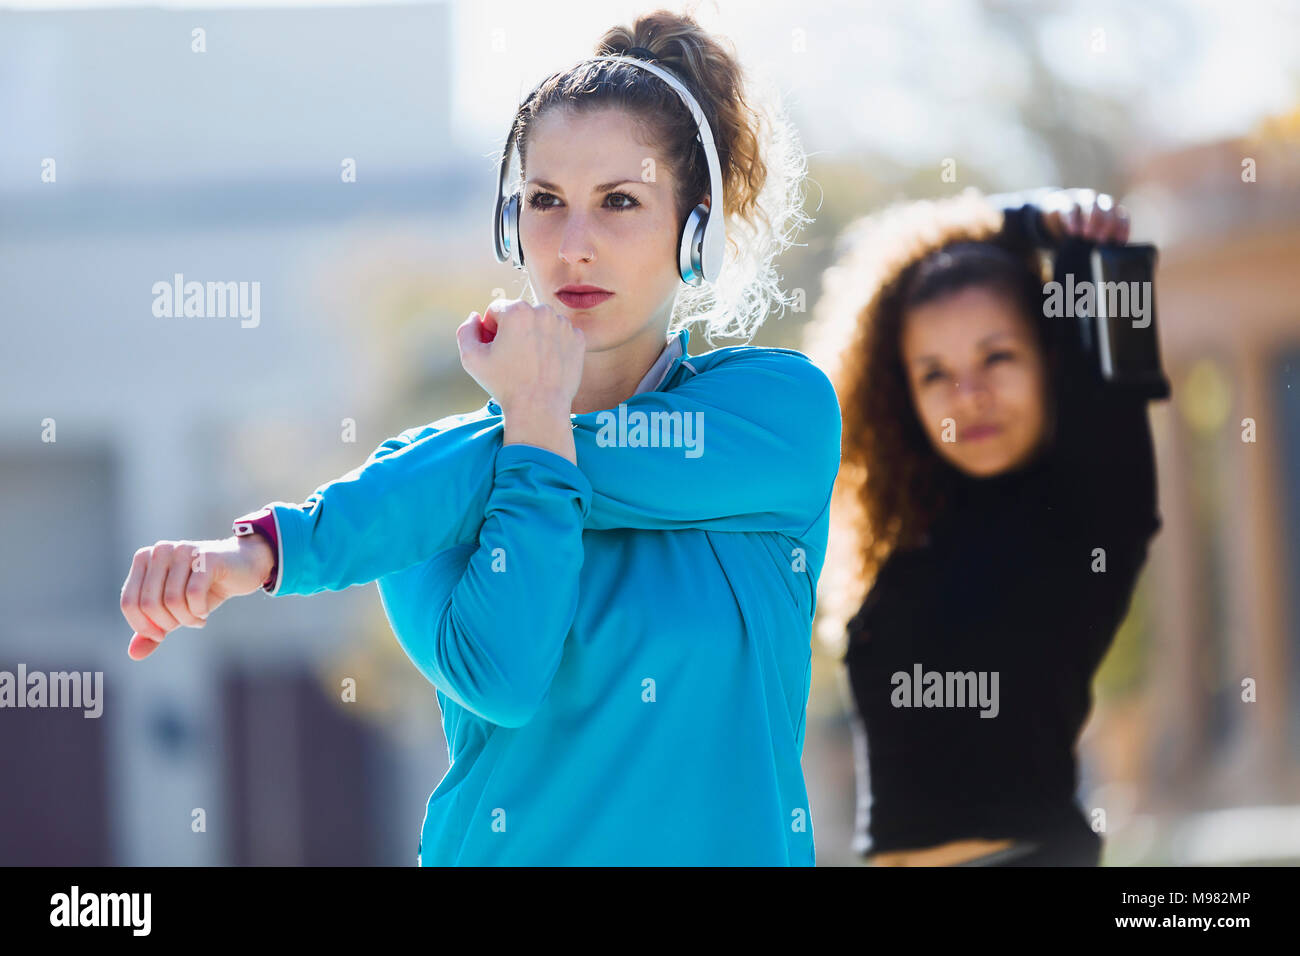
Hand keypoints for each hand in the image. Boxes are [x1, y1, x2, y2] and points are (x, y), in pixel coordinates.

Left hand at [120, 535, 271, 660]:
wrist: (245, 565)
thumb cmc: (205, 587)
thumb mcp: (176, 610)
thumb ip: (154, 628)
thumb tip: (133, 655)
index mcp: (144, 558)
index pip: (129, 602)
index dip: (143, 626)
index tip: (161, 635)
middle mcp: (161, 550)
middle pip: (149, 604)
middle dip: (168, 623)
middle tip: (184, 624)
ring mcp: (184, 550)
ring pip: (172, 601)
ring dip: (186, 619)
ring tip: (197, 619)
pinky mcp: (207, 557)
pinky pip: (194, 594)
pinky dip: (199, 611)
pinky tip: (204, 612)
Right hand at [456, 298, 584, 413]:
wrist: (539, 408)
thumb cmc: (505, 384)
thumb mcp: (471, 358)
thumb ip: (466, 330)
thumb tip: (476, 317)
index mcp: (517, 310)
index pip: (496, 310)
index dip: (490, 330)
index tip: (495, 350)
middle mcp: (543, 311)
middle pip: (520, 314)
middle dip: (513, 331)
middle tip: (512, 358)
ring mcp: (564, 325)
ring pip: (541, 323)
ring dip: (534, 336)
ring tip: (530, 363)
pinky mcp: (578, 339)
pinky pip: (559, 335)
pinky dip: (552, 345)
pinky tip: (546, 365)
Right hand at [1036, 188, 1129, 243]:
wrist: (1057, 212)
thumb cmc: (1080, 226)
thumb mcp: (1093, 234)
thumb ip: (1102, 239)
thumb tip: (1110, 253)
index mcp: (1111, 209)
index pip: (1122, 216)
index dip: (1122, 228)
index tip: (1120, 242)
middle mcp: (1100, 202)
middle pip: (1109, 208)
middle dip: (1108, 224)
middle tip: (1102, 240)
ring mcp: (1083, 199)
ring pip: (1092, 205)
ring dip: (1092, 220)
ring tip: (1088, 236)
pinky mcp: (1066, 203)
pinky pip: (1071, 210)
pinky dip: (1072, 221)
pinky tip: (1073, 232)